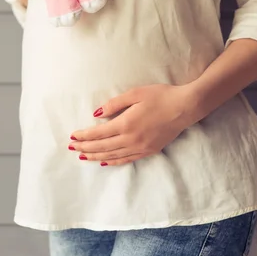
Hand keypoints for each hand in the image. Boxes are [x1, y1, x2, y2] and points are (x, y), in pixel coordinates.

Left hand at [68, 84, 191, 166]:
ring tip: (83, 156)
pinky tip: (105, 162)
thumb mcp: (136, 93)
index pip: (98, 134)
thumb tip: (97, 114)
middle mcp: (131, 139)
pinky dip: (113, 162)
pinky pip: (127, 159)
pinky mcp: (149, 151)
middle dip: (85, 148)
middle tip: (71, 147)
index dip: (84, 136)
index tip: (72, 136)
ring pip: (112, 156)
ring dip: (96, 156)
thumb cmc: (161, 96)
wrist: (185, 107)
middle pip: (102, 147)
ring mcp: (141, 147)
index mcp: (126, 124)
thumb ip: (115, 104)